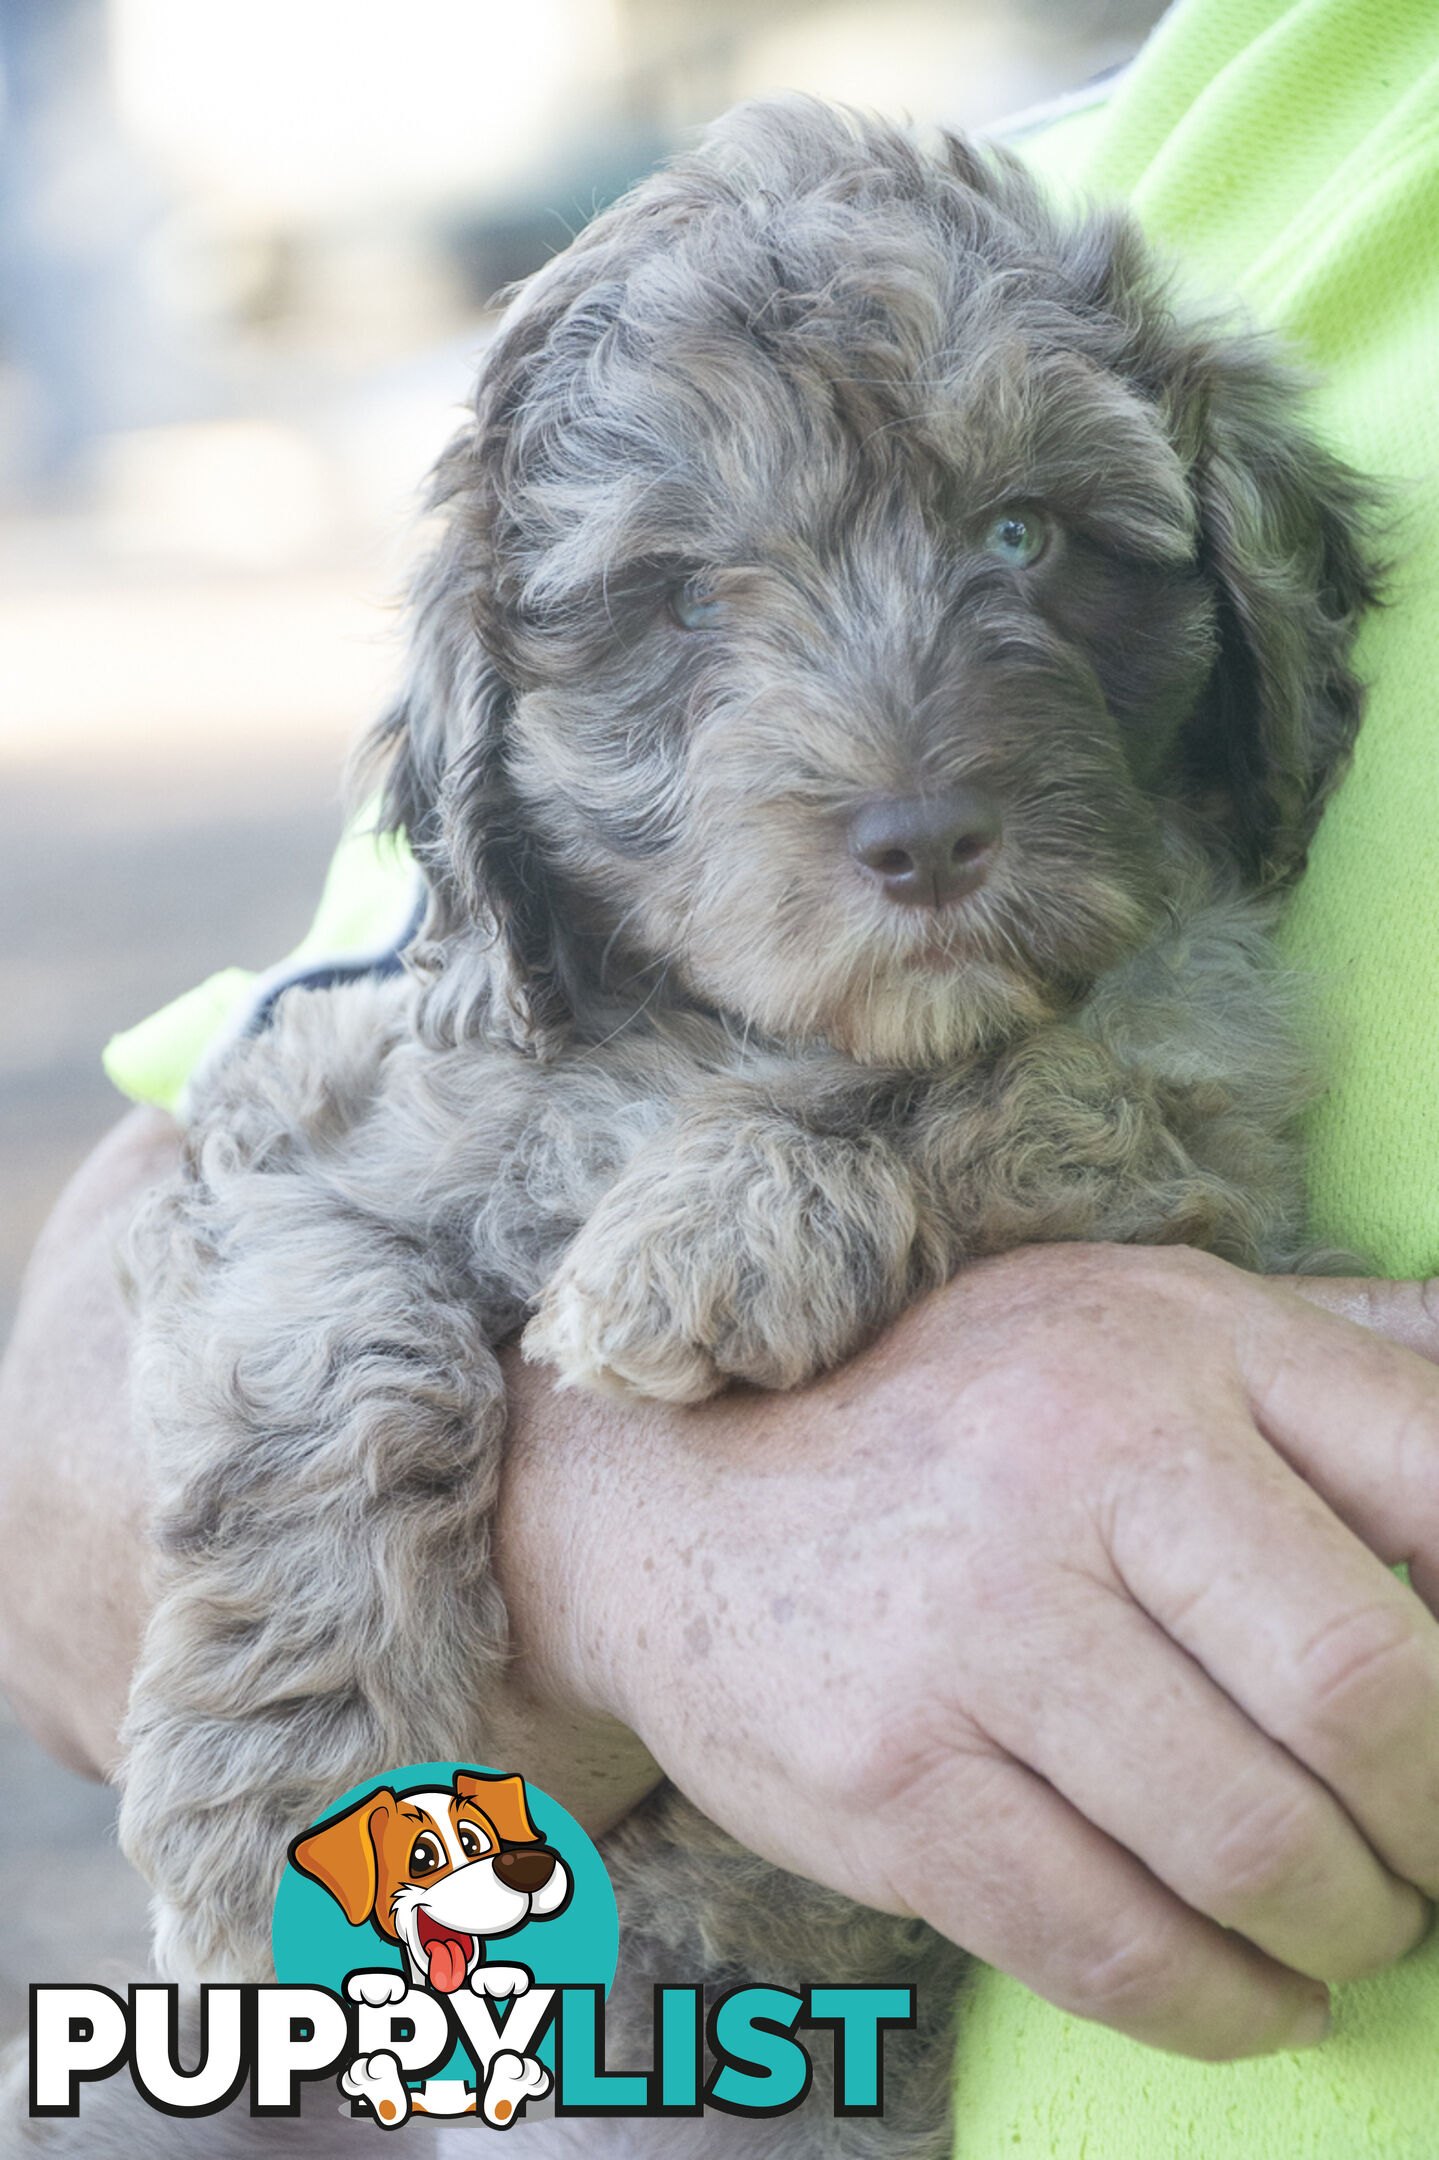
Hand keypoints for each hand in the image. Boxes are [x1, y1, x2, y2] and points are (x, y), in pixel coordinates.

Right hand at [496, 1242, 1438, 2060]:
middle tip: (1426, 1844)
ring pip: (1255, 1851)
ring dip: (1352, 1923)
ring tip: (1353, 1916)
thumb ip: (1349, 1358)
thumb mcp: (1149, 1316)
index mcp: (1166, 1348)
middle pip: (1367, 1699)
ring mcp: (968, 1637)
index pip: (1438, 1493)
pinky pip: (1119, 1951)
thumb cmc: (960, 1412)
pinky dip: (1232, 2006)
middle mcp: (1067, 1473)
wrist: (675, 1503)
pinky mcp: (890, 1787)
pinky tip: (1260, 1989)